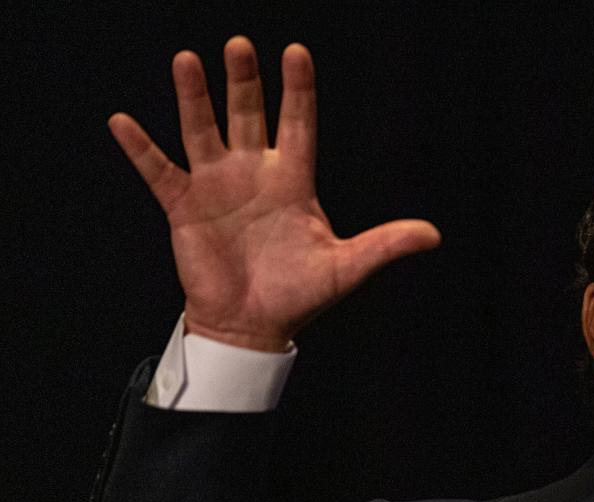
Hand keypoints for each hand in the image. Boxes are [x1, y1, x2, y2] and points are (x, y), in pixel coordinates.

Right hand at [109, 36, 440, 350]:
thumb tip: (433, 235)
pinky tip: (123, 121)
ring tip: (187, 59)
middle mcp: (252, 173)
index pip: (298, 124)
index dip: (298, 90)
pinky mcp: (184, 208)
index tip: (297, 52)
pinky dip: (140, 148)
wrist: (254, 326)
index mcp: (293, 181)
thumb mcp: (347, 267)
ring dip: (194, 97)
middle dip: (244, 81)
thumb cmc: (300, 295)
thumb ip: (386, 245)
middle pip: (247, 115)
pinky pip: (159, 171)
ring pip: (202, 130)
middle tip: (239, 45)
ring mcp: (216, 187)